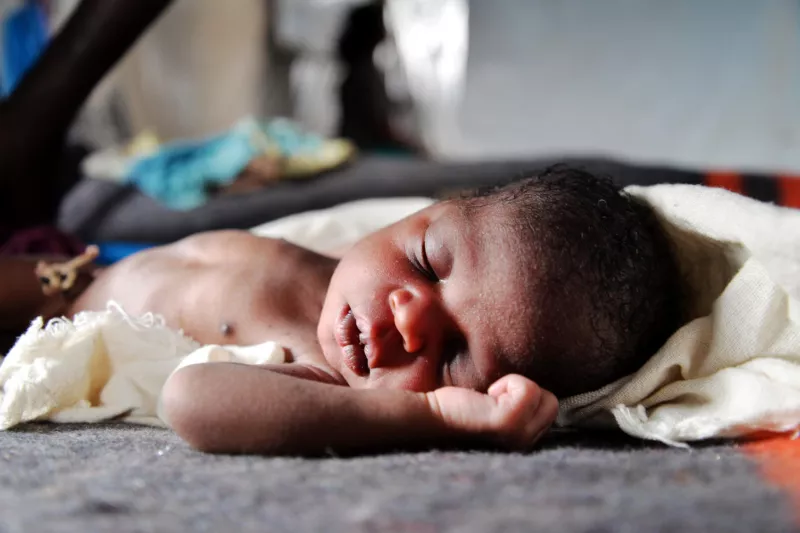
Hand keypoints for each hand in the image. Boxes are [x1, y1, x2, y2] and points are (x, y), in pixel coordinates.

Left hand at [426, 374, 558, 450]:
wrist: (431, 412)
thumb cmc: (461, 406)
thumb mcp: (501, 405)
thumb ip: (524, 404)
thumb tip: (543, 385)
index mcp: (525, 443)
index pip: (552, 412)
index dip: (528, 398)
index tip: (500, 401)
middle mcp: (526, 446)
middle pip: (552, 405)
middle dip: (524, 391)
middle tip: (493, 399)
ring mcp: (519, 437)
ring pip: (546, 398)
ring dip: (516, 387)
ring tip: (490, 398)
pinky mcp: (509, 423)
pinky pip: (529, 389)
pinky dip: (510, 382)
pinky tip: (486, 396)